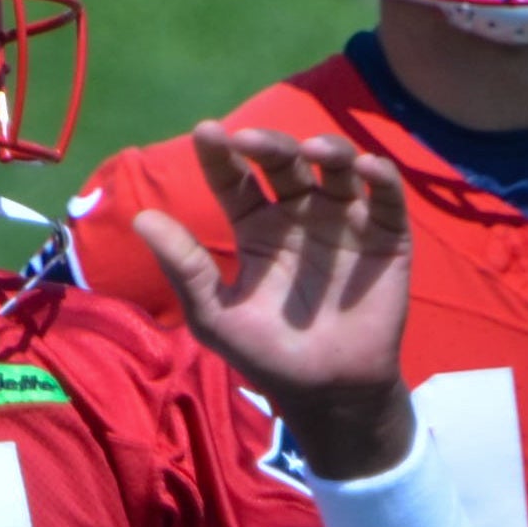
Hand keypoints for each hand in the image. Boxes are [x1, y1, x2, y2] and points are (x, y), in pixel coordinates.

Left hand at [130, 125, 414, 480]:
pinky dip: (382, 177)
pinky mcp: (386, 238)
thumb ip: (184, 267)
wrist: (328, 393)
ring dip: (328, 148)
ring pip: (338, 166)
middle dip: (267, 143)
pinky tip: (368, 168)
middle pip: (284, 162)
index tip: (206, 133)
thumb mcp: (216, 315)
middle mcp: (299, 215)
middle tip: (248, 139)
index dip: (220, 155)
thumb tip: (141, 219)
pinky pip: (387, 198)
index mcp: (257, 227)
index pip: (236, 180)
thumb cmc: (267, 355)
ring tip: (313, 150)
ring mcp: (344, 222)